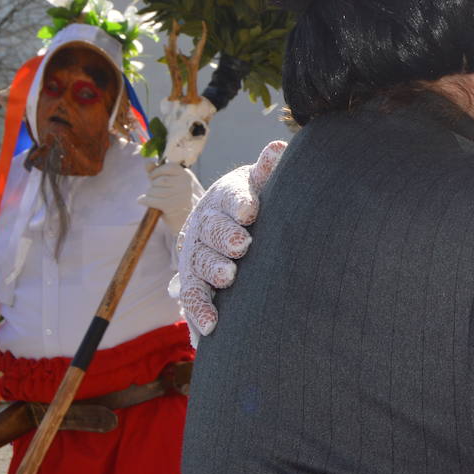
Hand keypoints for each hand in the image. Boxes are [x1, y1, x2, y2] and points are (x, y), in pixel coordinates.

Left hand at [140, 160, 197, 234]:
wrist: (188, 220)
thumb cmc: (178, 199)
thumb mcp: (172, 183)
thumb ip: (159, 172)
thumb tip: (147, 163)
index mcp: (187, 176)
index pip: (169, 167)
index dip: (157, 171)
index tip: (153, 177)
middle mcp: (185, 184)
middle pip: (160, 180)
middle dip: (153, 185)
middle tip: (154, 191)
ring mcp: (180, 195)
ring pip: (155, 190)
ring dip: (149, 194)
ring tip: (152, 198)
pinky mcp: (172, 206)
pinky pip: (152, 200)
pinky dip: (145, 200)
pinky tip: (142, 201)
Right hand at [175, 140, 285, 338]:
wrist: (226, 227)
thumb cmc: (250, 203)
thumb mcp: (258, 184)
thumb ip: (268, 170)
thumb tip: (279, 147)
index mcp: (224, 200)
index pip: (230, 198)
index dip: (239, 203)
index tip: (251, 211)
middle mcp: (205, 227)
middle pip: (212, 231)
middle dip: (225, 237)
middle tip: (242, 244)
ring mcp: (197, 256)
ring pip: (198, 263)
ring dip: (211, 270)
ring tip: (227, 278)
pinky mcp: (195, 284)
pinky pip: (193, 299)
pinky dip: (199, 312)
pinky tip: (210, 327)